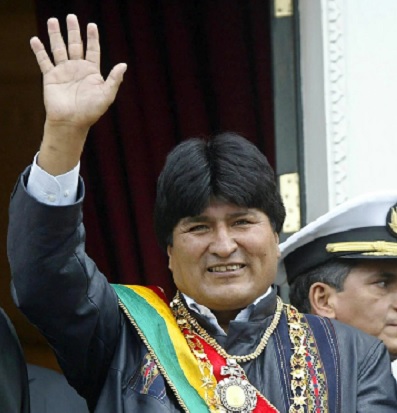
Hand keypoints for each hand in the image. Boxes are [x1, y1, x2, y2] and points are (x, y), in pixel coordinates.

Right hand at [31, 14, 126, 174]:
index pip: (93, 50)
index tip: (92, 25)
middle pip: (75, 45)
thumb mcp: (107, 95)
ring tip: (53, 20)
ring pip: (59, 49)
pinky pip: (44, 61)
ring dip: (56, 35)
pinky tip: (35, 40)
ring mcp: (63, 72)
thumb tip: (124, 64)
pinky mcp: (51, 77)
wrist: (71, 122)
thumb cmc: (91, 111)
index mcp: (92, 72)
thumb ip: (114, 79)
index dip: (92, 38)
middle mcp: (77, 69)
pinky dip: (39, 51)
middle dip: (74, 31)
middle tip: (71, 17)